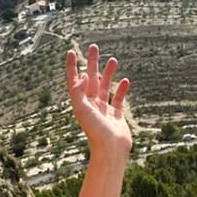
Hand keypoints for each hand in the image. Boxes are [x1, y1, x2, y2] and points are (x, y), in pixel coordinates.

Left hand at [65, 44, 132, 159]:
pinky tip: (125, 80)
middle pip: (91, 78)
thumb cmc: (95, 130)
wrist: (110, 149)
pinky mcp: (116, 116)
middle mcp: (91, 105)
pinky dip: (121, 89)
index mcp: (81, 102)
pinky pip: (118, 99)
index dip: (72, 66)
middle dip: (92, 63)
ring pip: (105, 86)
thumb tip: (82, 75)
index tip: (71, 52)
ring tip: (112, 60)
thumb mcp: (82, 108)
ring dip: (108, 73)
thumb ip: (79, 91)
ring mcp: (104, 110)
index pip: (74, 80)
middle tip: (94, 47)